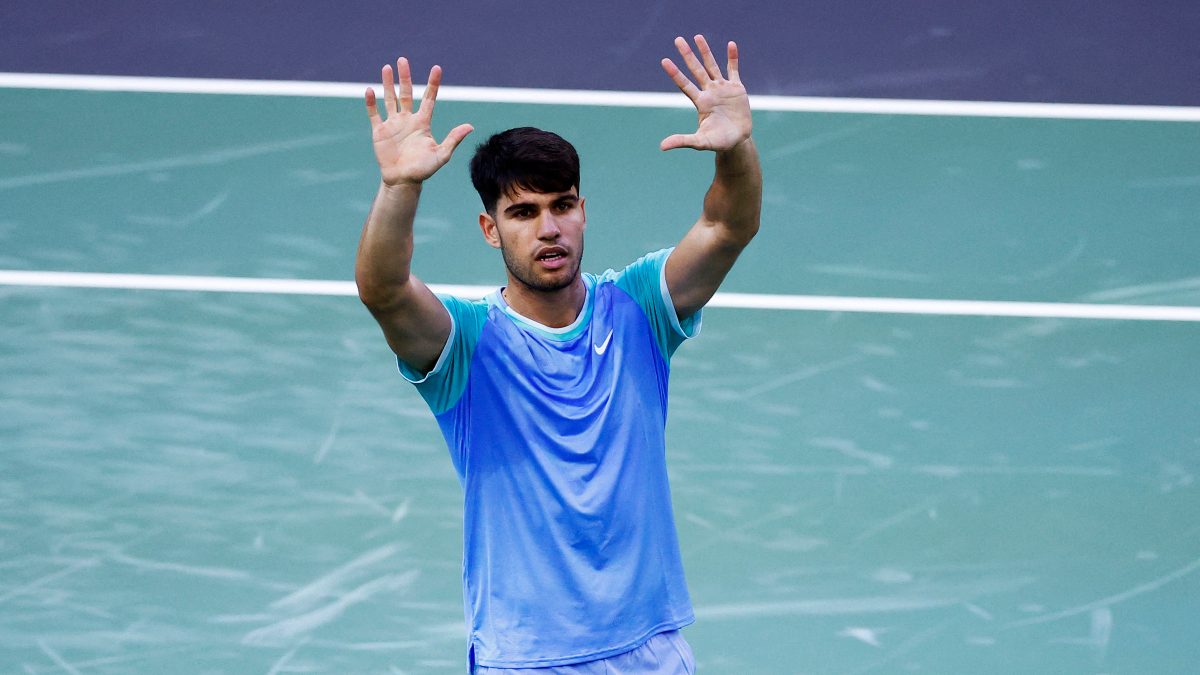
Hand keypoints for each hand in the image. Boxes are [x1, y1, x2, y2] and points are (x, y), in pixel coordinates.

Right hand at [365, 58, 473, 186]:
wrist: (403, 181)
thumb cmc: (423, 170)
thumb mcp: (441, 155)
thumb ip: (453, 139)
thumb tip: (470, 126)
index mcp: (422, 123)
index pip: (428, 98)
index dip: (432, 83)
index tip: (436, 68)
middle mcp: (407, 120)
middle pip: (406, 93)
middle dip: (404, 77)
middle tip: (403, 59)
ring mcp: (393, 124)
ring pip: (390, 99)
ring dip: (388, 84)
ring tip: (387, 67)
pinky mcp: (379, 131)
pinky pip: (374, 114)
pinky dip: (371, 103)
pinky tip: (370, 90)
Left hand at [659, 36, 750, 151]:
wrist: (738, 141)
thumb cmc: (718, 142)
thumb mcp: (700, 142)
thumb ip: (682, 141)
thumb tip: (662, 147)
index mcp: (700, 102)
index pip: (685, 84)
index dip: (675, 73)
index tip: (664, 61)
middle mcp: (709, 92)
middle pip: (696, 70)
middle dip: (687, 55)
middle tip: (677, 40)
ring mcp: (722, 89)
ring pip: (712, 66)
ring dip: (705, 51)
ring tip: (697, 36)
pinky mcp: (737, 88)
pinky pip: (733, 70)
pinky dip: (733, 58)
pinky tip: (731, 44)